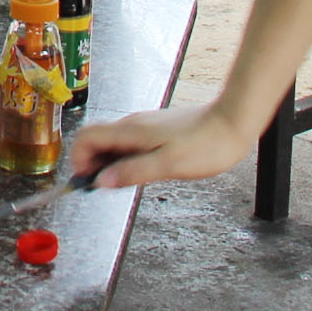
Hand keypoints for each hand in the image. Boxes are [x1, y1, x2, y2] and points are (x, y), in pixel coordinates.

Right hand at [69, 99, 262, 189]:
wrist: (233, 123)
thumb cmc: (206, 144)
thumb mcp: (167, 165)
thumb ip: (133, 173)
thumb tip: (102, 182)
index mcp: (131, 131)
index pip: (87, 137)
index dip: (78, 159)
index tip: (86, 180)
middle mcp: (134, 126)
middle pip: (96, 140)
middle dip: (92, 164)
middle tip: (101, 187)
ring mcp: (145, 127)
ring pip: (113, 143)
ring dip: (109, 163)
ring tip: (122, 183)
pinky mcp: (157, 131)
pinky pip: (130, 144)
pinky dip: (125, 159)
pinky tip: (140, 172)